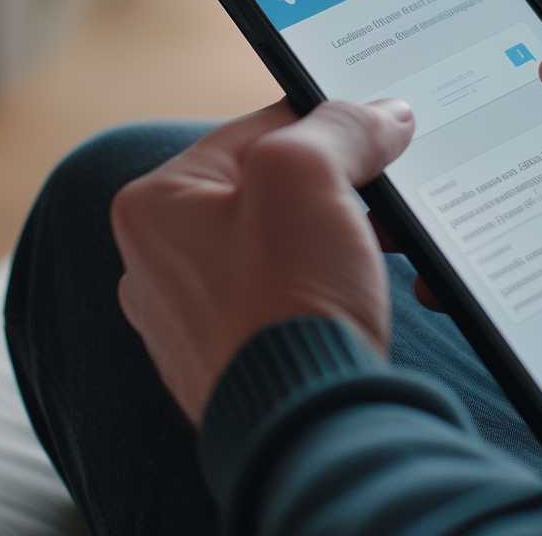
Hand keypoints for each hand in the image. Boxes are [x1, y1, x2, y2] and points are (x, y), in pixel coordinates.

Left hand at [111, 98, 413, 424]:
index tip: (377, 128)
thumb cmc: (284, 295)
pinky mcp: (234, 359)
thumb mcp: (308, 175)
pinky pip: (290, 298)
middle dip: (339, 189)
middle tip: (387, 198)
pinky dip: (332, 288)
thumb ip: (342, 126)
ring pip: (286, 244)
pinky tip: (363, 294)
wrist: (304, 427)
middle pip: (272, 190)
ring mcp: (194, 318)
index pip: (256, 129)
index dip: (325, 122)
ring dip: (344, 239)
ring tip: (386, 249)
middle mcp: (159, 261)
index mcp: (155, 204)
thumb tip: (385, 114)